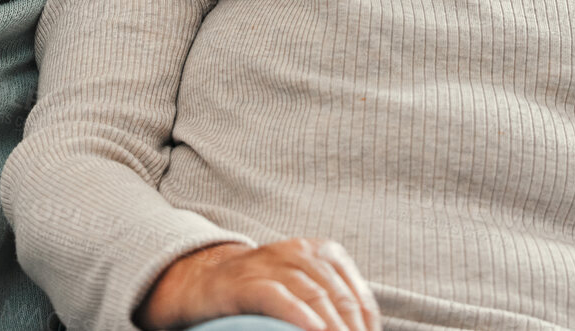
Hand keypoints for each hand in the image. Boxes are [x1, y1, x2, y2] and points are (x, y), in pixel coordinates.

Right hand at [135, 238, 380, 330]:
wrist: (206, 280)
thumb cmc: (264, 288)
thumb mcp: (303, 285)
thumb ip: (331, 301)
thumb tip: (363, 330)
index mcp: (320, 251)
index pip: (356, 293)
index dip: (367, 323)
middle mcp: (297, 251)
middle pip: (337, 295)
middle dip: (352, 328)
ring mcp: (270, 263)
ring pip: (313, 294)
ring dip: (332, 326)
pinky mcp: (247, 282)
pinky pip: (278, 295)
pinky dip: (298, 314)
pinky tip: (314, 330)